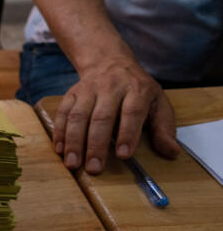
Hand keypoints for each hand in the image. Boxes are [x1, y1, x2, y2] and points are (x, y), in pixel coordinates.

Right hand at [52, 59, 179, 173]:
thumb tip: (171, 152)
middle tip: (94, 168)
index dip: (127, 134)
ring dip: (74, 142)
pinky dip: (59, 132)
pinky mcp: (71, 93)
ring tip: (72, 163)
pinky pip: (63, 113)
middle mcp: (111, 87)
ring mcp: (88, 90)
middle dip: (96, 145)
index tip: (123, 155)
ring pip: (78, 116)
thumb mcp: (158, 103)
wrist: (109, 62)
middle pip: (101, 117)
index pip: (131, 112)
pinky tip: (60, 149)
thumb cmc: (137, 89)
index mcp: (137, 89)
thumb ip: (164, 128)